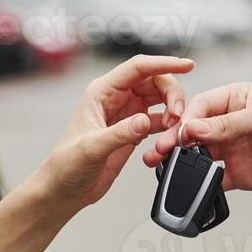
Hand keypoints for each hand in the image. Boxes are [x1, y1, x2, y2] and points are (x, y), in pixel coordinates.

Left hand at [44, 54, 192, 205]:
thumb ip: (119, 134)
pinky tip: (170, 136)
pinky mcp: (133, 130)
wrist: (65, 188)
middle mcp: (115, 98)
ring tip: (174, 128)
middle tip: (178, 114)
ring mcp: (126, 113)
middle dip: (171, 93)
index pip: (138, 67)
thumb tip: (143, 121)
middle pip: (154, 80)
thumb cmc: (67, 164)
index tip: (186, 64)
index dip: (164, 63)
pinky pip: (159, 119)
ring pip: (159, 99)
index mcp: (102, 92)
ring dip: (172, 110)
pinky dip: (169, 126)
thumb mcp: (91, 148)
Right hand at [143, 81, 251, 195]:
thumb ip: (229, 125)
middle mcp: (232, 123)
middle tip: (159, 152)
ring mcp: (235, 149)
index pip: (202, 106)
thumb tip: (194, 130)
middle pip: (195, 131)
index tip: (180, 133)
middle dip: (175, 141)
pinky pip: (211, 180)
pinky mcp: (239, 175)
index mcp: (238, 98)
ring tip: (162, 167)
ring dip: (180, 162)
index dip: (187, 119)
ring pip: (198, 155)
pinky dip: (198, 184)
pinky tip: (186, 186)